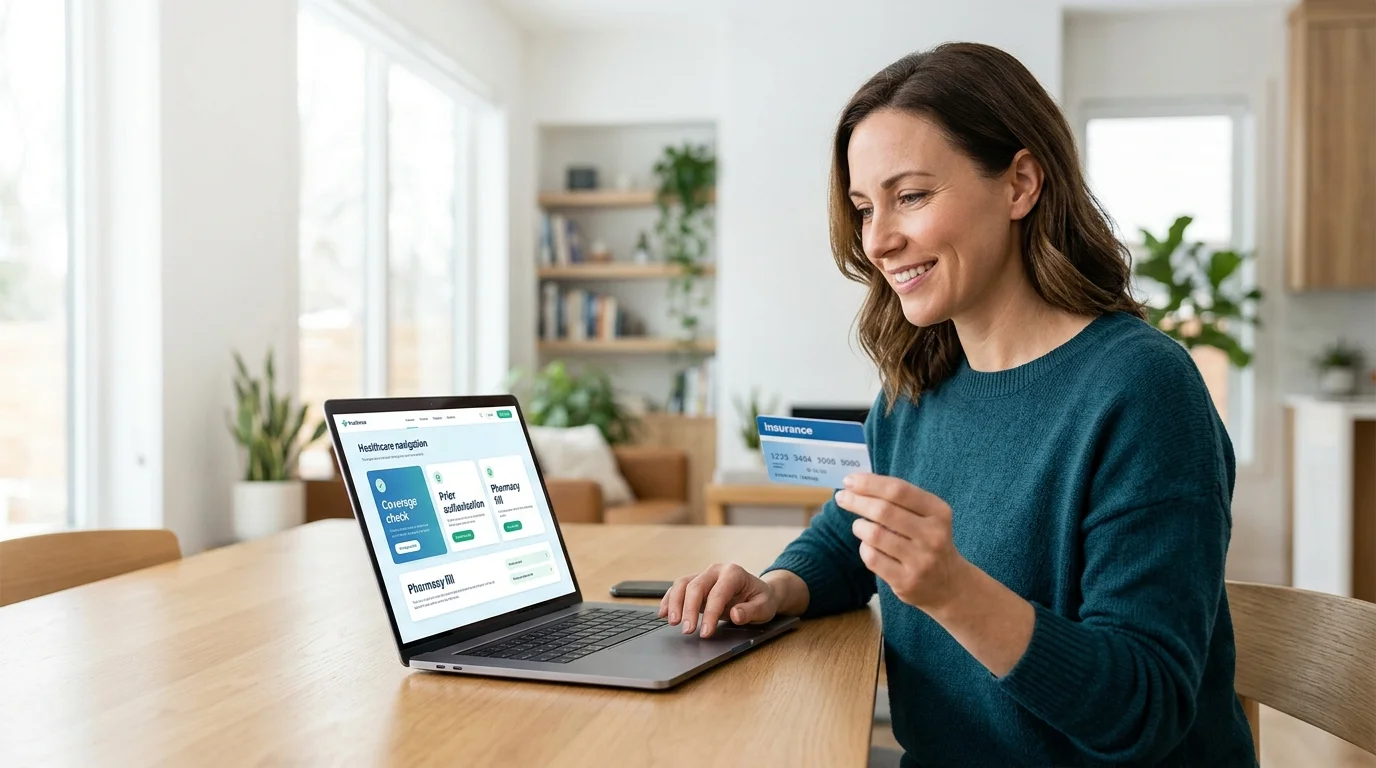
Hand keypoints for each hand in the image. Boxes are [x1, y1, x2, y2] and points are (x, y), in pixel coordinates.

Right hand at [658, 563, 779, 637]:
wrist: (759, 592)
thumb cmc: (762, 599)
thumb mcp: (764, 607)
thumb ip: (751, 611)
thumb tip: (735, 614)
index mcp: (733, 573)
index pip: (717, 593)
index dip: (710, 614)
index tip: (706, 632)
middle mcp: (716, 571)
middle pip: (695, 586)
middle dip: (688, 609)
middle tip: (687, 630)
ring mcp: (704, 576)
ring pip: (682, 584)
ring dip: (674, 603)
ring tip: (672, 622)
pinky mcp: (696, 584)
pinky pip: (678, 589)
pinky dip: (669, 600)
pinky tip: (663, 613)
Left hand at [835, 473, 969, 611]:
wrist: (949, 585)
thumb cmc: (929, 541)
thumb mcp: (927, 517)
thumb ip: (899, 500)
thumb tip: (857, 484)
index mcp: (938, 512)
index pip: (899, 490)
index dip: (870, 483)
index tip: (849, 480)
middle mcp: (933, 535)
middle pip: (884, 511)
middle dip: (857, 501)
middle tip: (842, 497)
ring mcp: (920, 560)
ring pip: (874, 535)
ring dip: (859, 526)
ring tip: (859, 525)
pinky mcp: (906, 581)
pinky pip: (872, 558)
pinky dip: (864, 548)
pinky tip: (868, 546)